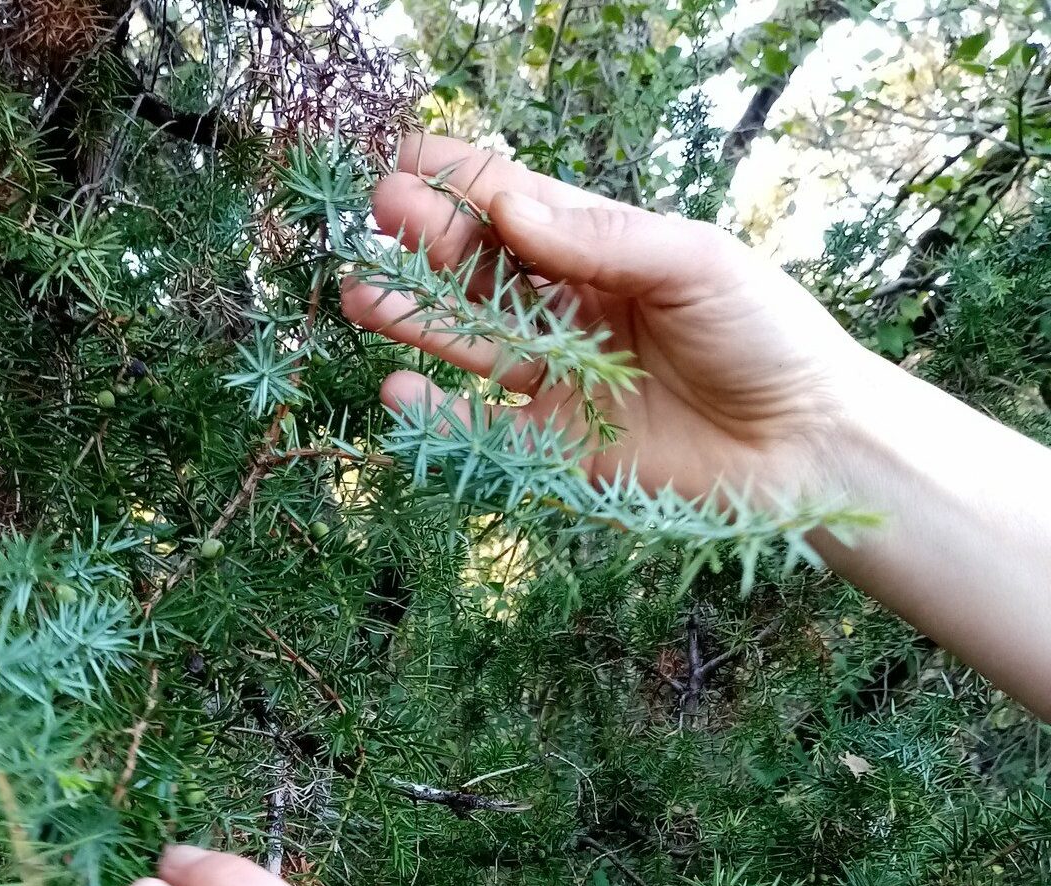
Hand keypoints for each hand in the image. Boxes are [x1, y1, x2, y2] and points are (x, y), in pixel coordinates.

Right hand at [341, 132, 874, 504]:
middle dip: (427, 240)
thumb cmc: (765, 335)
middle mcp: (569, 308)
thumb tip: (508, 204)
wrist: (802, 444)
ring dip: (412, 317)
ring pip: (467, 341)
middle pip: (478, 269)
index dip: (460, 181)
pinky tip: (397, 389)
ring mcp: (556, 378)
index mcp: (603, 250)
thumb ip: (600, 237)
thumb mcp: (693, 262)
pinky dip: (437, 415)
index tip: (406, 163)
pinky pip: (481, 430)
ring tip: (360, 294)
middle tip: (379, 216)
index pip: (515, 204)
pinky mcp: (554, 445)